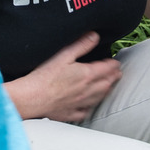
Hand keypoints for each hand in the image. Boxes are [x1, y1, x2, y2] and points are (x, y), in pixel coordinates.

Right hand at [5, 32, 120, 122]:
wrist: (32, 98)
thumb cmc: (45, 76)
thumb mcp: (63, 54)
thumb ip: (81, 44)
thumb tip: (95, 36)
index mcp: (86, 75)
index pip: (107, 69)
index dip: (113, 65)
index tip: (116, 62)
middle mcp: (87, 91)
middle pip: (106, 84)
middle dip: (114, 77)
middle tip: (117, 73)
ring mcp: (80, 104)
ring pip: (99, 98)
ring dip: (107, 91)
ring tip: (109, 87)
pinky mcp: (70, 113)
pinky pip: (85, 112)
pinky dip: (91, 107)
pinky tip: (90, 105)